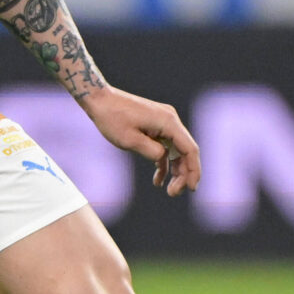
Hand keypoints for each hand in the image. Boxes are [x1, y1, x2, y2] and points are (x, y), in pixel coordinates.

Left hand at [80, 86, 200, 197]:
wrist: (100, 99)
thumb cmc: (113, 118)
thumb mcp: (130, 140)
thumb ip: (152, 152)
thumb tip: (163, 158)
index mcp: (168, 122)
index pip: (189, 149)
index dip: (193, 170)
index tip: (191, 189)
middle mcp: (170, 120)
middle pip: (185, 151)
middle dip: (184, 174)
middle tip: (174, 194)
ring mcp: (163, 122)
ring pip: (176, 150)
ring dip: (175, 170)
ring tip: (170, 191)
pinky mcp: (155, 126)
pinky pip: (165, 146)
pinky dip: (163, 162)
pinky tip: (158, 180)